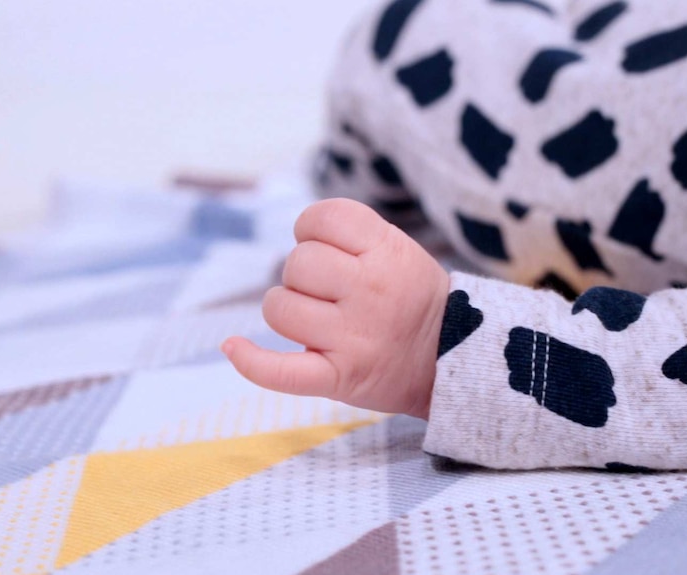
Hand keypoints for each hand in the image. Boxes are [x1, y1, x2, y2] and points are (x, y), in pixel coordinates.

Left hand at [222, 198, 449, 419]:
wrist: (454, 358)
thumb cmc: (415, 299)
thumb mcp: (401, 251)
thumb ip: (353, 237)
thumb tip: (297, 238)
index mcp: (388, 251)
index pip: (322, 218)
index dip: (313, 229)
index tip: (328, 247)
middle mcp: (371, 290)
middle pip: (297, 263)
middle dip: (304, 274)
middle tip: (332, 292)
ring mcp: (354, 337)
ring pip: (279, 307)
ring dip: (289, 309)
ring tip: (318, 319)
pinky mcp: (339, 377)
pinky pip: (279, 371)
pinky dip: (251, 361)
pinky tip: (233, 347)